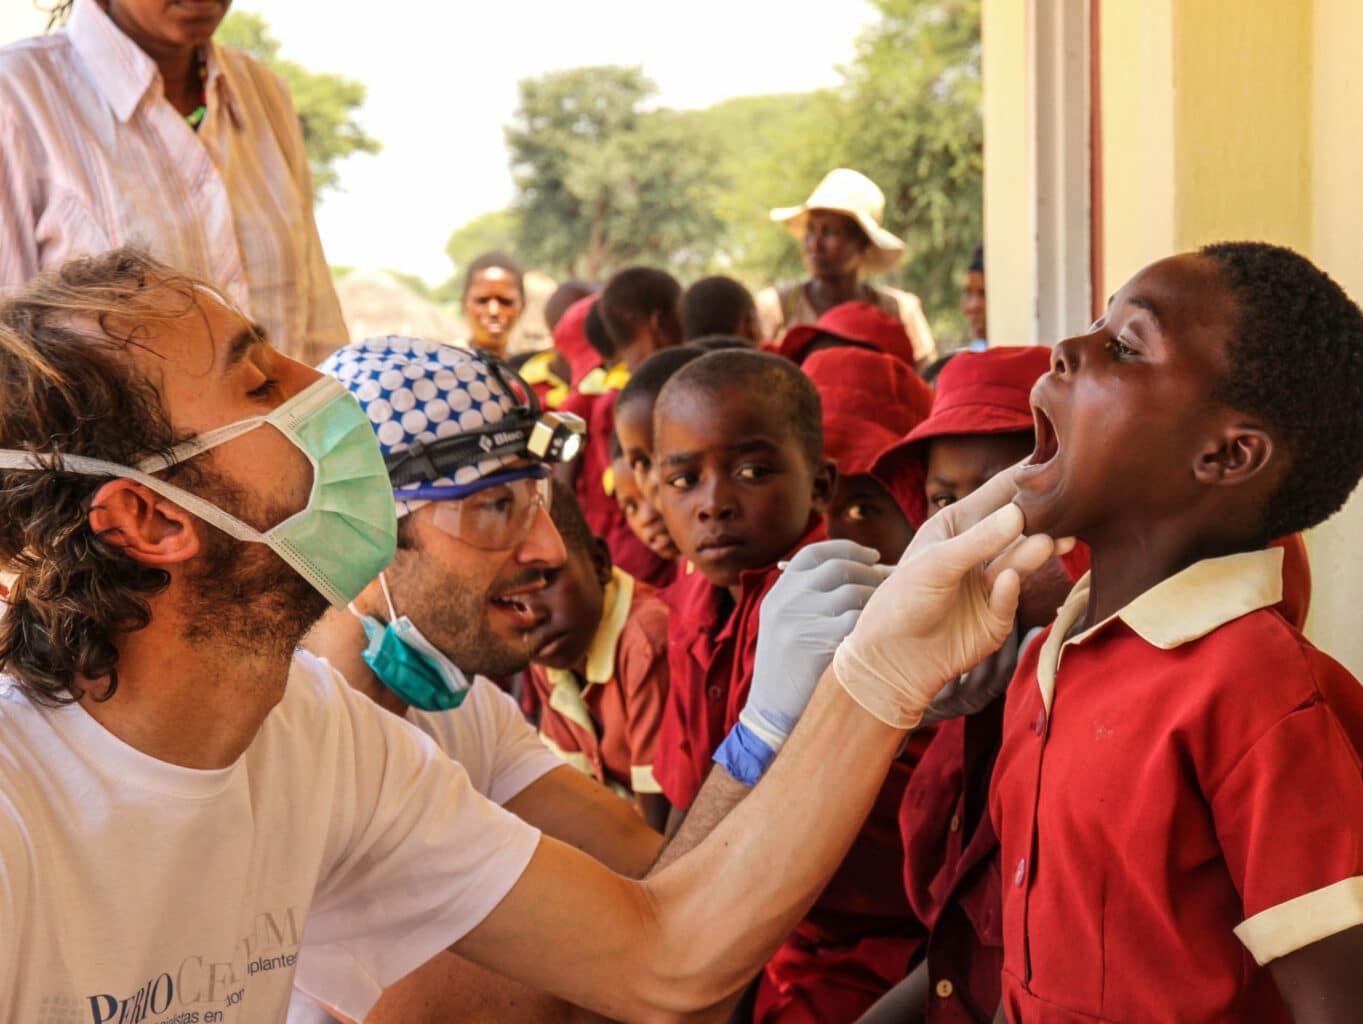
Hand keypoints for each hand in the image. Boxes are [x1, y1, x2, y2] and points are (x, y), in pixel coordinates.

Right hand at [714, 540, 889, 784]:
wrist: (774, 718)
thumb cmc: (792, 674)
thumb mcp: (787, 628)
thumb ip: (811, 598)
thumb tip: (866, 568)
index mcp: (777, 596)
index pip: (814, 553)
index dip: (847, 549)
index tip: (872, 556)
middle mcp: (784, 603)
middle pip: (838, 568)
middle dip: (871, 573)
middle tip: (890, 584)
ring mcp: (799, 622)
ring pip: (854, 592)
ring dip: (878, 600)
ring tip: (886, 614)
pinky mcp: (817, 644)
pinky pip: (859, 621)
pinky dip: (874, 625)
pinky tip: (880, 635)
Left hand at [833, 466, 1069, 728]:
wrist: (891, 659)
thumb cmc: (901, 601)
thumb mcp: (935, 563)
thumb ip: (979, 541)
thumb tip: (1019, 512)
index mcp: (956, 525)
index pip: (996, 494)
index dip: (1023, 478)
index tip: (1056, 459)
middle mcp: (977, 551)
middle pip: (1017, 528)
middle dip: (1041, 519)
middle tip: (1067, 508)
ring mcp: (989, 585)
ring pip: (1020, 561)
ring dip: (1033, 551)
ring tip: (1051, 541)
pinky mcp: (996, 618)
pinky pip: (1010, 599)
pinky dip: (1010, 591)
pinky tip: (1009, 581)